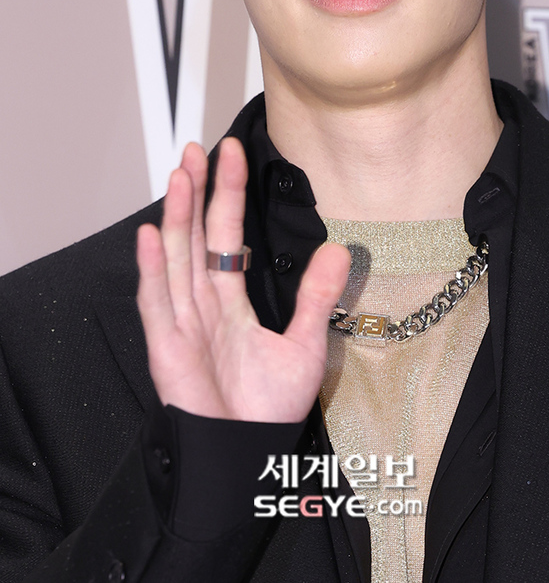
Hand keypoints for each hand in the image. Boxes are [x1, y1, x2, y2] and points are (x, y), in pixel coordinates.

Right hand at [136, 138, 350, 421]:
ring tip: (181, 173)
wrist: (246, 458)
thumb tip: (338, 249)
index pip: (226, 235)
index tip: (230, 154)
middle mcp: (201, 304)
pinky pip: (158, 301)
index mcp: (229, 301)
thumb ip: (317, 297)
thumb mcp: (305, 345)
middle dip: (197, 192)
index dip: (227, 195)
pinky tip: (150, 234)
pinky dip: (153, 268)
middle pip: (196, 236)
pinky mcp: (167, 347)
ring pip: (176, 257)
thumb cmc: (266, 411)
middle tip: (198, 149)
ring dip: (177, 215)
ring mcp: (181, 322)